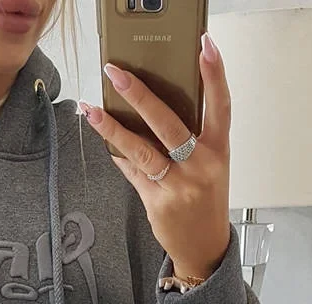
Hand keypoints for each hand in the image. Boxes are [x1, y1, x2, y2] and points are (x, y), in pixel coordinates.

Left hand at [79, 32, 231, 280]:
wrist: (204, 247)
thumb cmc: (206, 200)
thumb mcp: (210, 166)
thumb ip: (191, 140)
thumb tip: (153, 110)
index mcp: (219, 150)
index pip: (220, 105)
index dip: (214, 75)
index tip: (205, 46)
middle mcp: (201, 165)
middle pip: (168, 123)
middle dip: (140, 96)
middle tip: (117, 74)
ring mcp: (178, 185)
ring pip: (141, 149)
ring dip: (112, 128)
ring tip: (91, 110)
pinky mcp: (157, 202)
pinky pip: (133, 172)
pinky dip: (119, 156)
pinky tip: (105, 141)